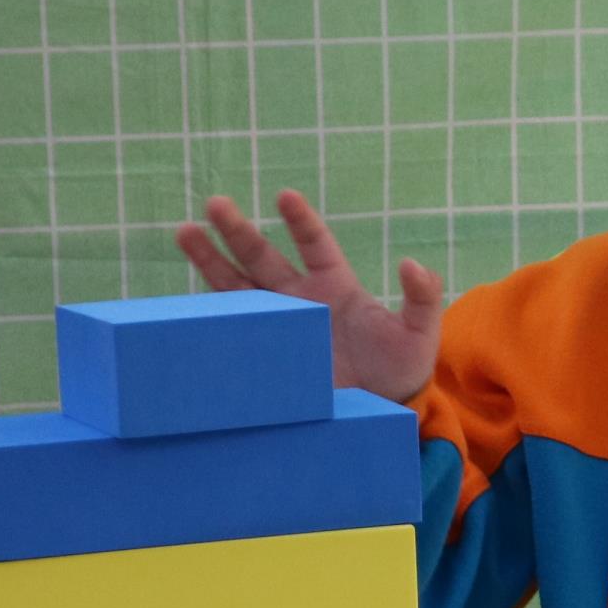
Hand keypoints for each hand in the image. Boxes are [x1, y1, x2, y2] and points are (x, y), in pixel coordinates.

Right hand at [173, 190, 444, 404]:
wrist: (380, 411)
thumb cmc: (401, 368)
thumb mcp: (419, 333)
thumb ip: (422, 298)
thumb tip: (413, 265)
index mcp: (334, 285)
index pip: (314, 244)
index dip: (300, 221)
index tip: (285, 197)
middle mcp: (300, 300)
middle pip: (262, 257)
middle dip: (238, 231)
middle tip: (214, 203)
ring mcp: (279, 326)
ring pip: (238, 287)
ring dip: (211, 260)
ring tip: (185, 231)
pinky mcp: (267, 356)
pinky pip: (235, 333)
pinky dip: (213, 318)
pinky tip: (187, 303)